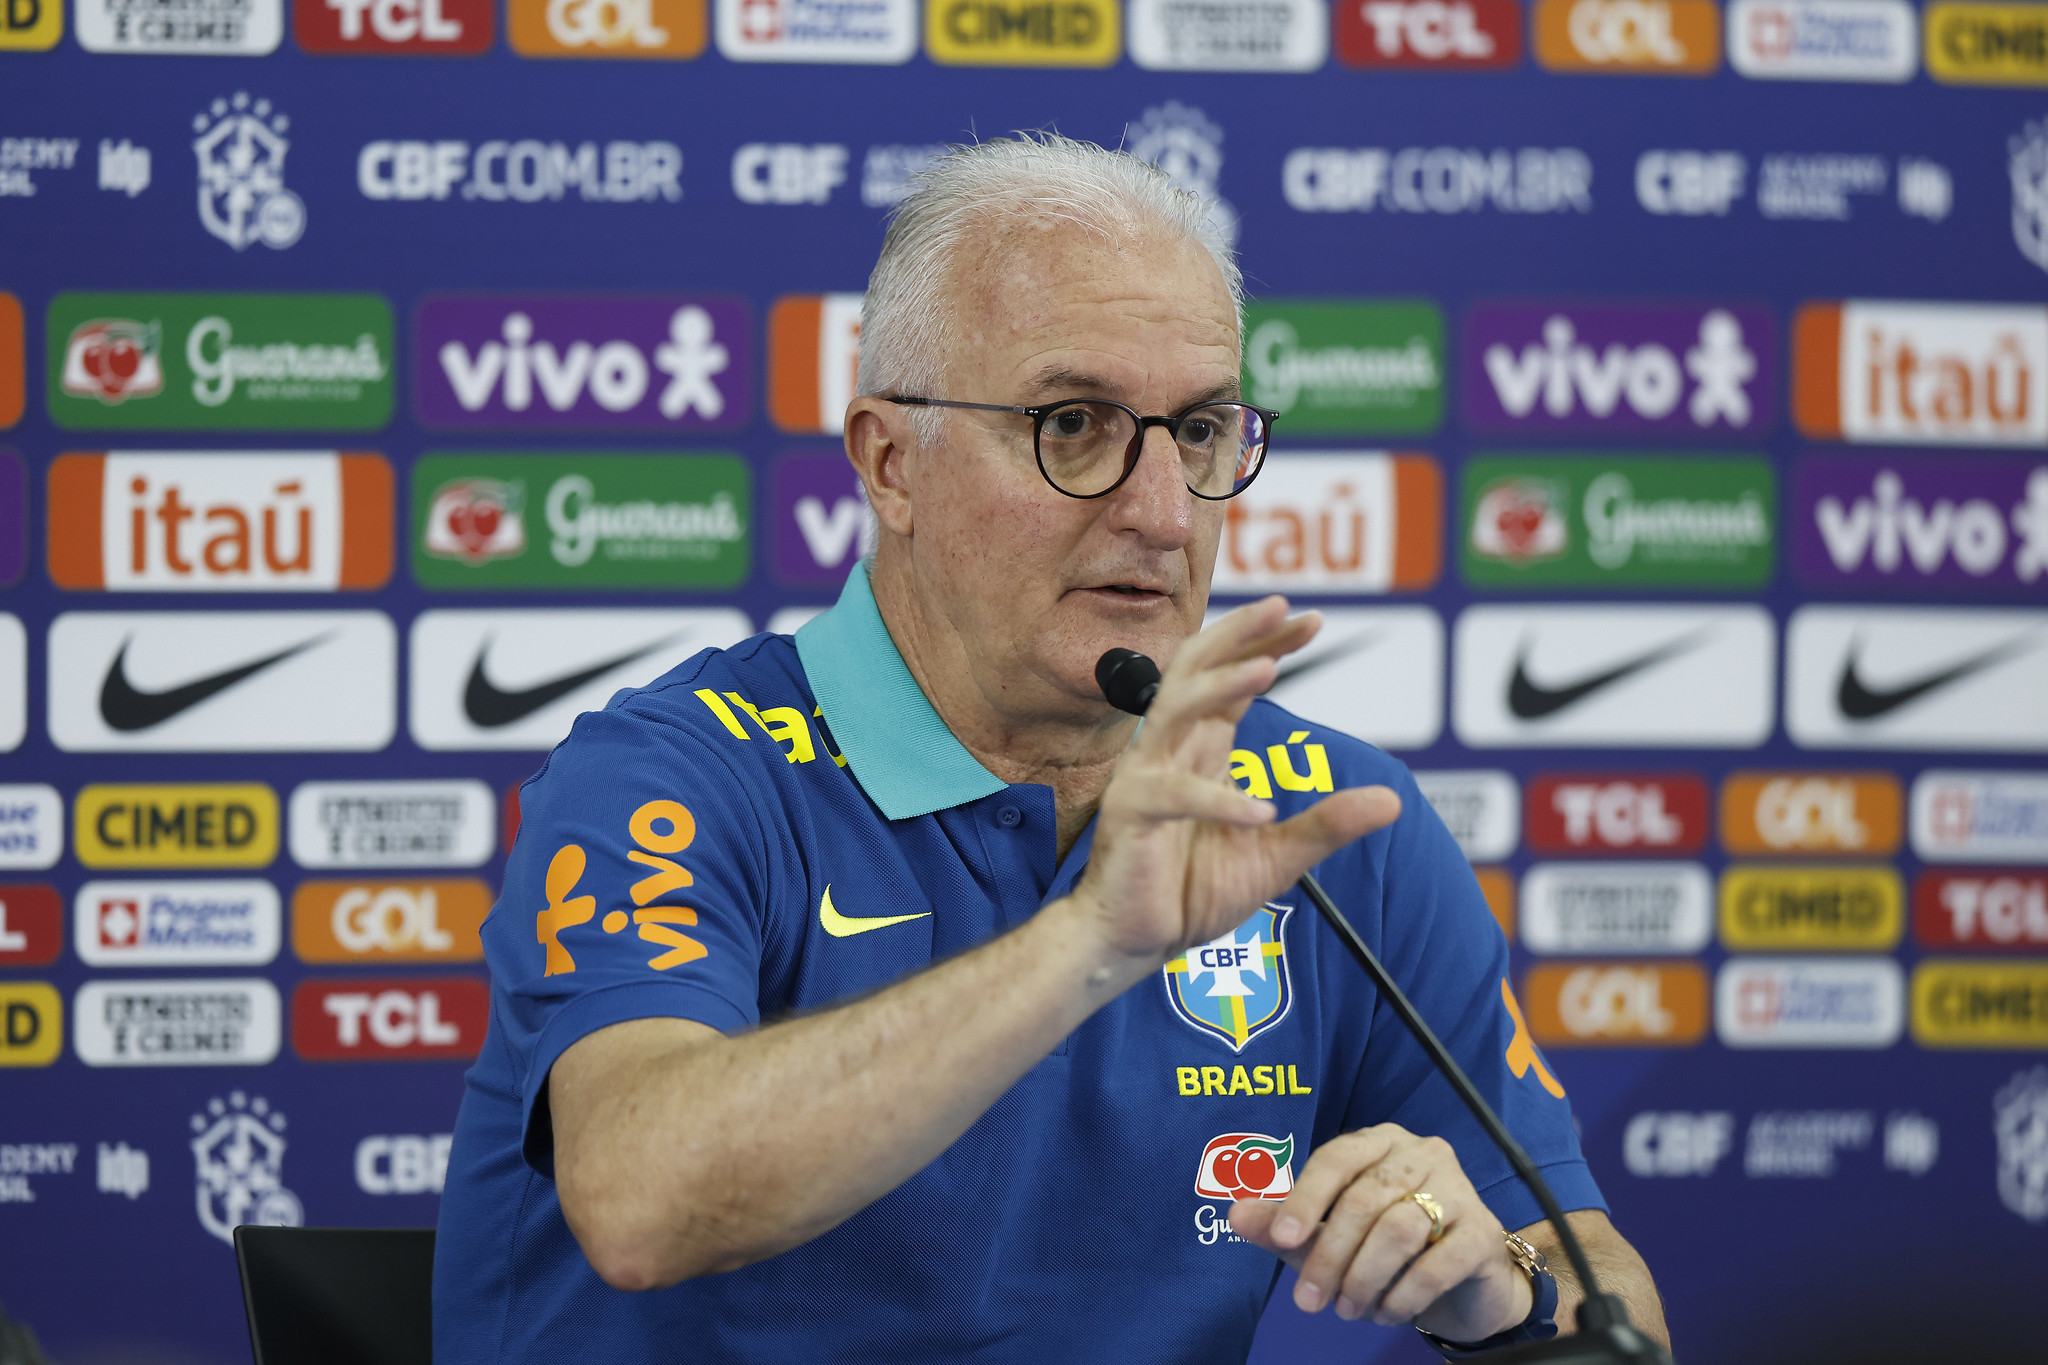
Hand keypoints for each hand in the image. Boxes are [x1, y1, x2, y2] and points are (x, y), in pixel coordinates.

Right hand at [1068, 596, 1401, 969]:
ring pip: (1175, 710)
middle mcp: (1168, 750)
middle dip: (1240, 635)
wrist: (1133, 941)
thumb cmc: (1190, 891)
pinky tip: (1260, 812)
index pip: (1232, 678)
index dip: (1268, 644)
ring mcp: (1144, 778)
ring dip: (1220, 687)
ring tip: (1266, 669)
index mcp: (1198, 749)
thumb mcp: (1275, 854)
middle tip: (1285, 607)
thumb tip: (1392, 800)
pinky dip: (1218, 800)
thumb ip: (1327, 825)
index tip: (1312, 621)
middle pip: (1196, 670)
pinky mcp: (1131, 815)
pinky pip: (1175, 795)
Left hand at [1229, 1124, 1533, 1343]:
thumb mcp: (1327, 1237)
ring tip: (1347, 1310)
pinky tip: (1386, 1313)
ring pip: (1399, 1229)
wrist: (1463, 1284)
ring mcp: (1459, 1189)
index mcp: (1378, 1142)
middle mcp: (1422, 1153)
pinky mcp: (1483, 1233)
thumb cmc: (1386, 1250)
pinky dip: (1404, 1294)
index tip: (1280, 1241)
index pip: (1336, 1158)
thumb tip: (1234, 1216)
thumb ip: (1284, 1225)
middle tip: (1308, 1302)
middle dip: (1330, 1255)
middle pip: (1365, 1199)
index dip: (1305, 1198)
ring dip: (1364, 1277)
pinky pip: (1438, 1262)